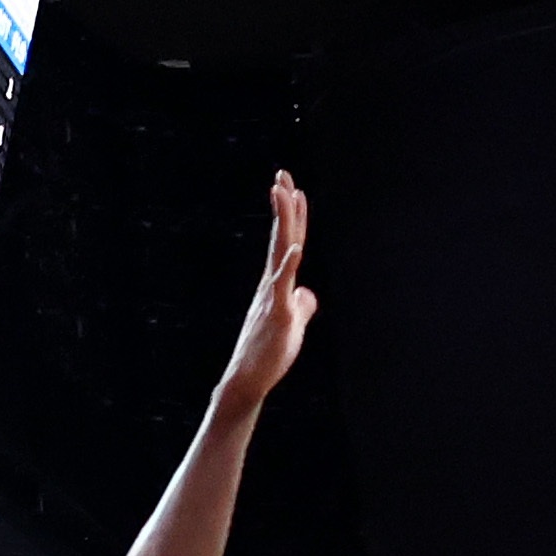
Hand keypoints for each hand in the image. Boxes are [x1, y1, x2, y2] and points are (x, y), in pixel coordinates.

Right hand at [219, 171, 313, 401]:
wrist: (247, 381)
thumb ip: (301, 307)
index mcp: (276, 285)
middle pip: (282, 237)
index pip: (286, 242)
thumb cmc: (267, 356)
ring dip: (284, 221)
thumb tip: (308, 295)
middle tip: (282, 174)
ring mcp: (272, 296)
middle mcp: (271, 284)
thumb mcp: (292, 325)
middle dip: (284, 204)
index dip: (291, 214)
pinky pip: (283, 286)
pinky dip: (290, 266)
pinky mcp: (276, 314)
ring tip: (284, 193)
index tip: (291, 187)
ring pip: (281, 251)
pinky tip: (297, 248)